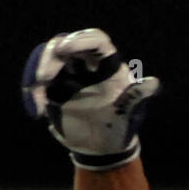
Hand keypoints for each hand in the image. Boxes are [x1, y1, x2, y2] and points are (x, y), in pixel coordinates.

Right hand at [21, 28, 159, 168]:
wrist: (104, 148)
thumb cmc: (122, 126)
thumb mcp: (131, 113)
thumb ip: (136, 96)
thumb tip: (154, 83)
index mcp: (108, 64)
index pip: (94, 41)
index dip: (79, 41)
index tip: (63, 50)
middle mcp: (85, 64)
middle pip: (64, 46)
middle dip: (51, 59)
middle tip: (44, 78)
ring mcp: (67, 76)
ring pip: (47, 62)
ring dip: (38, 76)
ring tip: (38, 98)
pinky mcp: (53, 90)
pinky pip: (39, 85)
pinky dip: (34, 95)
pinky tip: (37, 111)